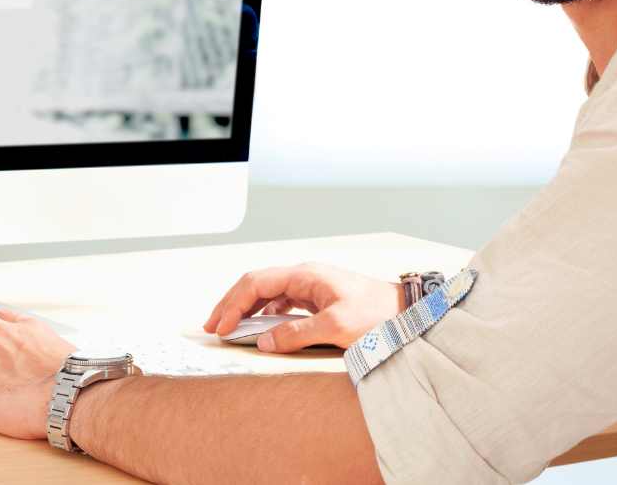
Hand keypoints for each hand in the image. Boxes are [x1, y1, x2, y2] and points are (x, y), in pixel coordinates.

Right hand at [202, 262, 403, 352]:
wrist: (405, 311)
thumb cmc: (376, 314)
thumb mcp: (336, 325)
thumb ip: (297, 333)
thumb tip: (263, 340)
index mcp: (305, 275)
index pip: (256, 283)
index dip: (233, 304)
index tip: (219, 326)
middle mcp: (304, 276)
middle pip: (256, 284)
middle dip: (231, 303)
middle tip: (211, 326)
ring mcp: (310, 286)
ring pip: (267, 293)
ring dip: (245, 308)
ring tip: (228, 326)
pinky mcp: (317, 299)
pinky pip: (281, 302)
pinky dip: (263, 313)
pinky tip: (258, 326)